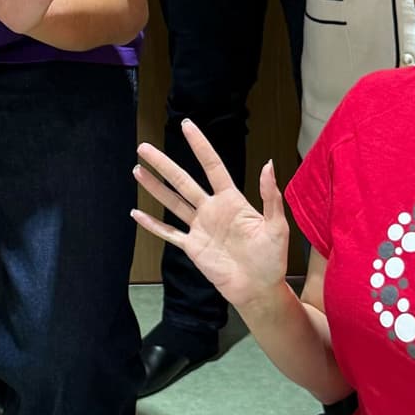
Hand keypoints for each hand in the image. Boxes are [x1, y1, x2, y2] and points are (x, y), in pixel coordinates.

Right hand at [132, 118, 291, 309]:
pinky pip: (169, 233)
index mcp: (232, 200)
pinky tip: (136, 213)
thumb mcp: (277, 226)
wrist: (260, 289)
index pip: (213, 167)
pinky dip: (152, 224)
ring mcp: (200, 228)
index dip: (200, 146)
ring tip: (137, 170)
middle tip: (144, 147)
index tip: (187, 125)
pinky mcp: (193, 247)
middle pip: (183, 181)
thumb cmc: (272, 259)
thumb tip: (269, 164)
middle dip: (164, 164)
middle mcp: (211, 209)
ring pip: (172, 202)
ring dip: (154, 187)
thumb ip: (270, 197)